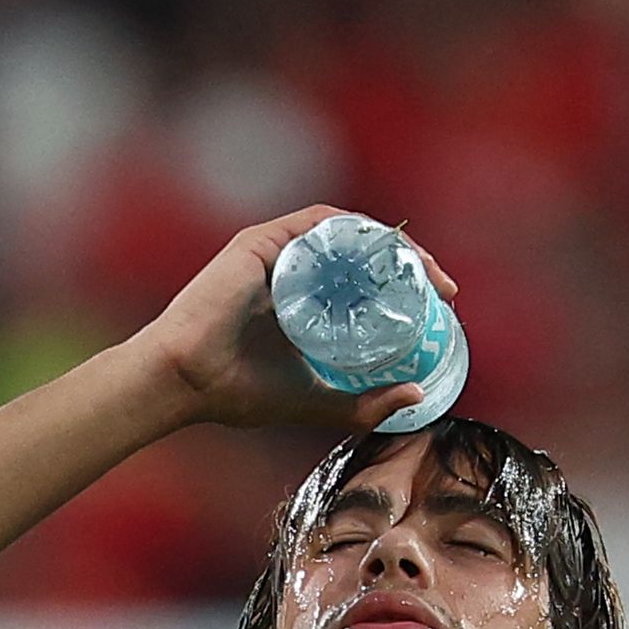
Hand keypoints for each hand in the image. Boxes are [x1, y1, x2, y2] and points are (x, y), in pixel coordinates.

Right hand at [128, 205, 461, 431]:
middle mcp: (294, 271)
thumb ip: (363, 405)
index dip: (407, 287)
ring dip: (390, 245)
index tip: (440, 304)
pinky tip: (383, 251)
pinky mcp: (262, 242)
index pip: (365, 282)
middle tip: (441, 288)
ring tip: (422, 270)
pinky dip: (354, 230)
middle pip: (362, 255)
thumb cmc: (238, 393)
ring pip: (346, 234)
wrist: (186, 382)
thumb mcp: (317, 402)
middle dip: (409, 265)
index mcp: (305, 301)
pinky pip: (318, 224)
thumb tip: (416, 395)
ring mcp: (278, 253)